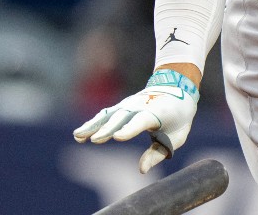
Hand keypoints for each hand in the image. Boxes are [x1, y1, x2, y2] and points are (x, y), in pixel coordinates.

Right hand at [72, 69, 199, 172]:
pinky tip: (79, 134)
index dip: (130, 129)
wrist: (177, 87)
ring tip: (78, 136)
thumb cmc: (178, 117)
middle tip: (95, 140)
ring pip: (109, 115)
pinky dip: (93, 123)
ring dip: (94, 125)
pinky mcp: (122, 106)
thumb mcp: (176, 137)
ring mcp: (129, 104)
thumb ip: (158, 153)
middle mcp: (141, 105)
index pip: (142, 120)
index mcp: (157, 112)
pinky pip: (105, 115)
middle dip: (108, 128)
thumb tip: (141, 170)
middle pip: (122, 117)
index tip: (117, 137)